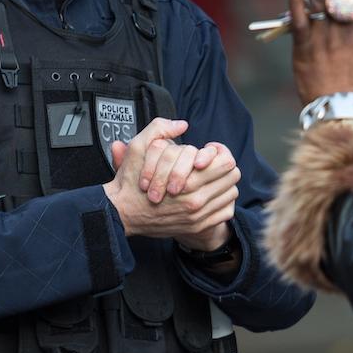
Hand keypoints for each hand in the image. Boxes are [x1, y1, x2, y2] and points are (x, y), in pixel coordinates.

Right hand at [105, 118, 240, 241]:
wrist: (121, 214)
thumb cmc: (129, 182)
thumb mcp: (138, 148)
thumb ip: (159, 129)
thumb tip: (182, 125)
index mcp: (187, 181)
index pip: (226, 162)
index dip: (219, 153)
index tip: (209, 152)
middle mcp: (196, 201)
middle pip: (232, 177)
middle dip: (223, 167)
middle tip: (211, 164)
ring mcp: (198, 216)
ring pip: (231, 194)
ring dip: (223, 184)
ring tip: (210, 179)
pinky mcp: (197, 226)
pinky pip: (225, 212)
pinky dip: (221, 203)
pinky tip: (209, 196)